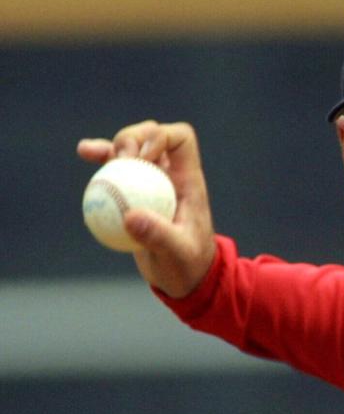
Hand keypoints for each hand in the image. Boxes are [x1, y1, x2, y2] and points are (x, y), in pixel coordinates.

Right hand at [78, 120, 216, 297]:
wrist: (183, 278)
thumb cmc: (188, 265)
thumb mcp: (176, 253)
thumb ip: (158, 236)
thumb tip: (130, 217)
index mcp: (188, 180)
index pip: (181, 139)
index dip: (160, 136)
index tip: (143, 158)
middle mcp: (170, 174)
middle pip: (152, 136)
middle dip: (132, 137)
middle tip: (119, 160)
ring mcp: (151, 181)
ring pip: (131, 150)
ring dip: (112, 145)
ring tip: (90, 152)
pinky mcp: (135, 193)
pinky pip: (116, 171)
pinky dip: (101, 160)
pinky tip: (84, 153)